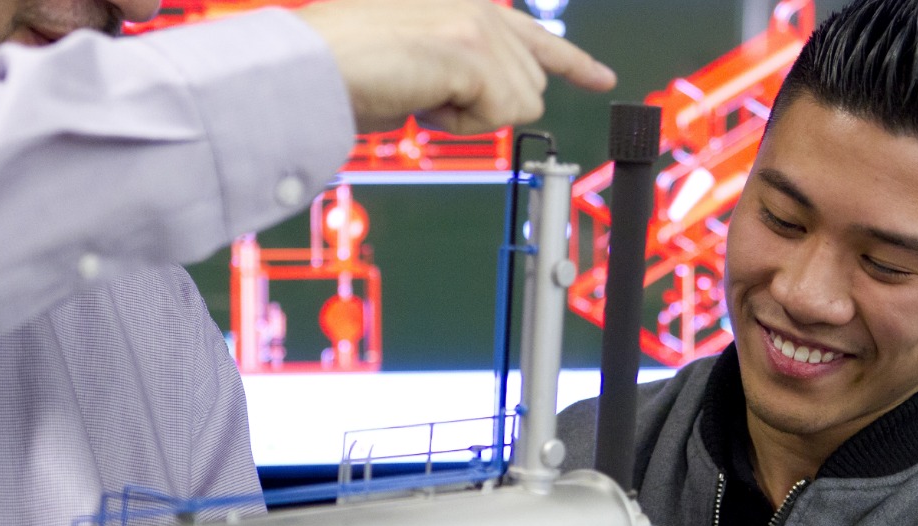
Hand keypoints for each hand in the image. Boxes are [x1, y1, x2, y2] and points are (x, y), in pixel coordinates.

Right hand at [295, 0, 616, 133]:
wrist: (314, 66)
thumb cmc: (352, 67)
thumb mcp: (422, 60)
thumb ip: (465, 68)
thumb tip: (495, 98)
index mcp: (469, 7)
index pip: (536, 37)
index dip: (574, 62)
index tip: (603, 78)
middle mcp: (481, 8)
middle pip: (531, 89)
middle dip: (486, 108)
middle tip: (431, 95)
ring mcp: (480, 26)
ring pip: (521, 105)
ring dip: (470, 116)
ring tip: (422, 91)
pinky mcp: (474, 51)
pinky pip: (501, 115)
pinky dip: (461, 122)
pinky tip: (424, 98)